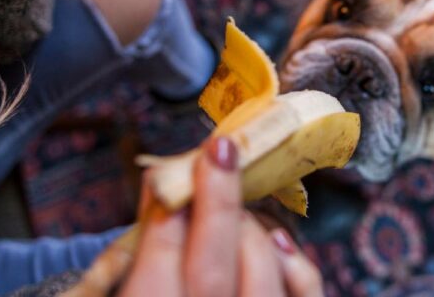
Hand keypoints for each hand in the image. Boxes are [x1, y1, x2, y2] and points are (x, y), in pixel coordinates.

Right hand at [118, 138, 323, 296]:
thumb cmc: (168, 291)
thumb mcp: (129, 288)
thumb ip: (143, 250)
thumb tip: (159, 184)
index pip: (159, 270)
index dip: (164, 221)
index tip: (166, 175)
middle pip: (212, 272)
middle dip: (217, 205)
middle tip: (219, 150)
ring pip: (259, 278)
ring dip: (250, 230)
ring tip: (238, 208)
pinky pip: (303, 295)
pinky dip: (295, 264)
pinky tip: (278, 239)